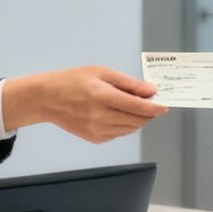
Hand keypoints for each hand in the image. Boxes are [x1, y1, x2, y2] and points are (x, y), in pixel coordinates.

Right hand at [9, 66, 168, 143]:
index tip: (165, 105)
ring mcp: (96, 130)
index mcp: (102, 96)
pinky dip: (126, 126)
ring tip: (136, 107)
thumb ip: (129, 83)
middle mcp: (100, 116)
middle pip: (137, 120)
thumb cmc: (72, 81)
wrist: (47, 99)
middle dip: (149, 113)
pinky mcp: (94, 138)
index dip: (155, 107)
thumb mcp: (101, 73)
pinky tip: (120, 114)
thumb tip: (151, 90)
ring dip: (139, 120)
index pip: (137, 106)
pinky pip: (119, 134)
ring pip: (130, 129)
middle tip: (152, 103)